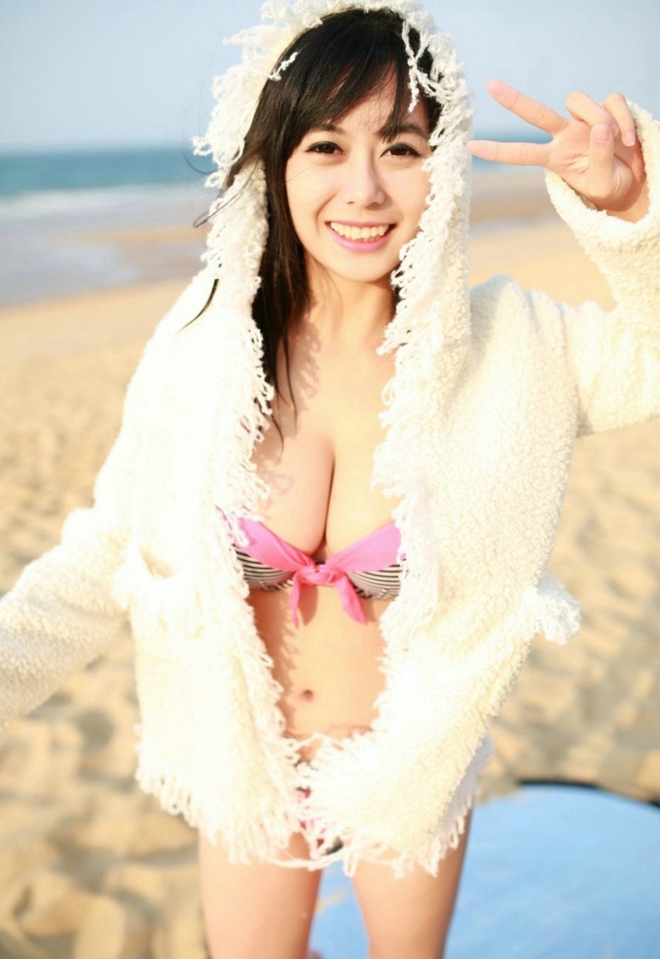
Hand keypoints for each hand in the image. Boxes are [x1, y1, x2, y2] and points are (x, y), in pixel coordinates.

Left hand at [467, 80, 647, 219]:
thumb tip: (599, 127)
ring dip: (597, 115)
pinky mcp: (606, 109)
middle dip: (513, 100)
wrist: (634, 181)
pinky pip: (611, 100)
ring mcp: (583, 121)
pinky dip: (623, 117)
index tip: (470, 146)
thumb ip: (598, 159)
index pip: (521, 153)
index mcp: (555, 158)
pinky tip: (630, 138)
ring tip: (619, 139)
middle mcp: (564, 135)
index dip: (497, 150)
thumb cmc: (610, 186)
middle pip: (536, 113)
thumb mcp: (601, 184)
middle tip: (490, 85)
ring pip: (577, 100)